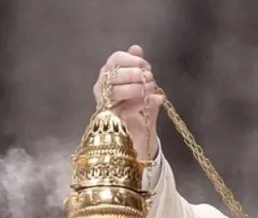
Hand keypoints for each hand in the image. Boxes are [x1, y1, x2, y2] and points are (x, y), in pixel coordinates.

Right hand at [93, 45, 164, 160]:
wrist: (140, 130)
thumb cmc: (138, 102)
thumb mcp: (141, 82)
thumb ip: (137, 65)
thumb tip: (136, 48)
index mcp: (108, 73)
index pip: (115, 58)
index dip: (132, 59)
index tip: (145, 65)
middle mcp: (102, 86)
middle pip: (115, 74)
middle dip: (135, 75)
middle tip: (150, 79)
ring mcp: (105, 103)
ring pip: (117, 91)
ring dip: (137, 89)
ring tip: (151, 90)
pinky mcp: (112, 119)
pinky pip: (126, 108)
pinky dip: (142, 104)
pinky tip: (156, 100)